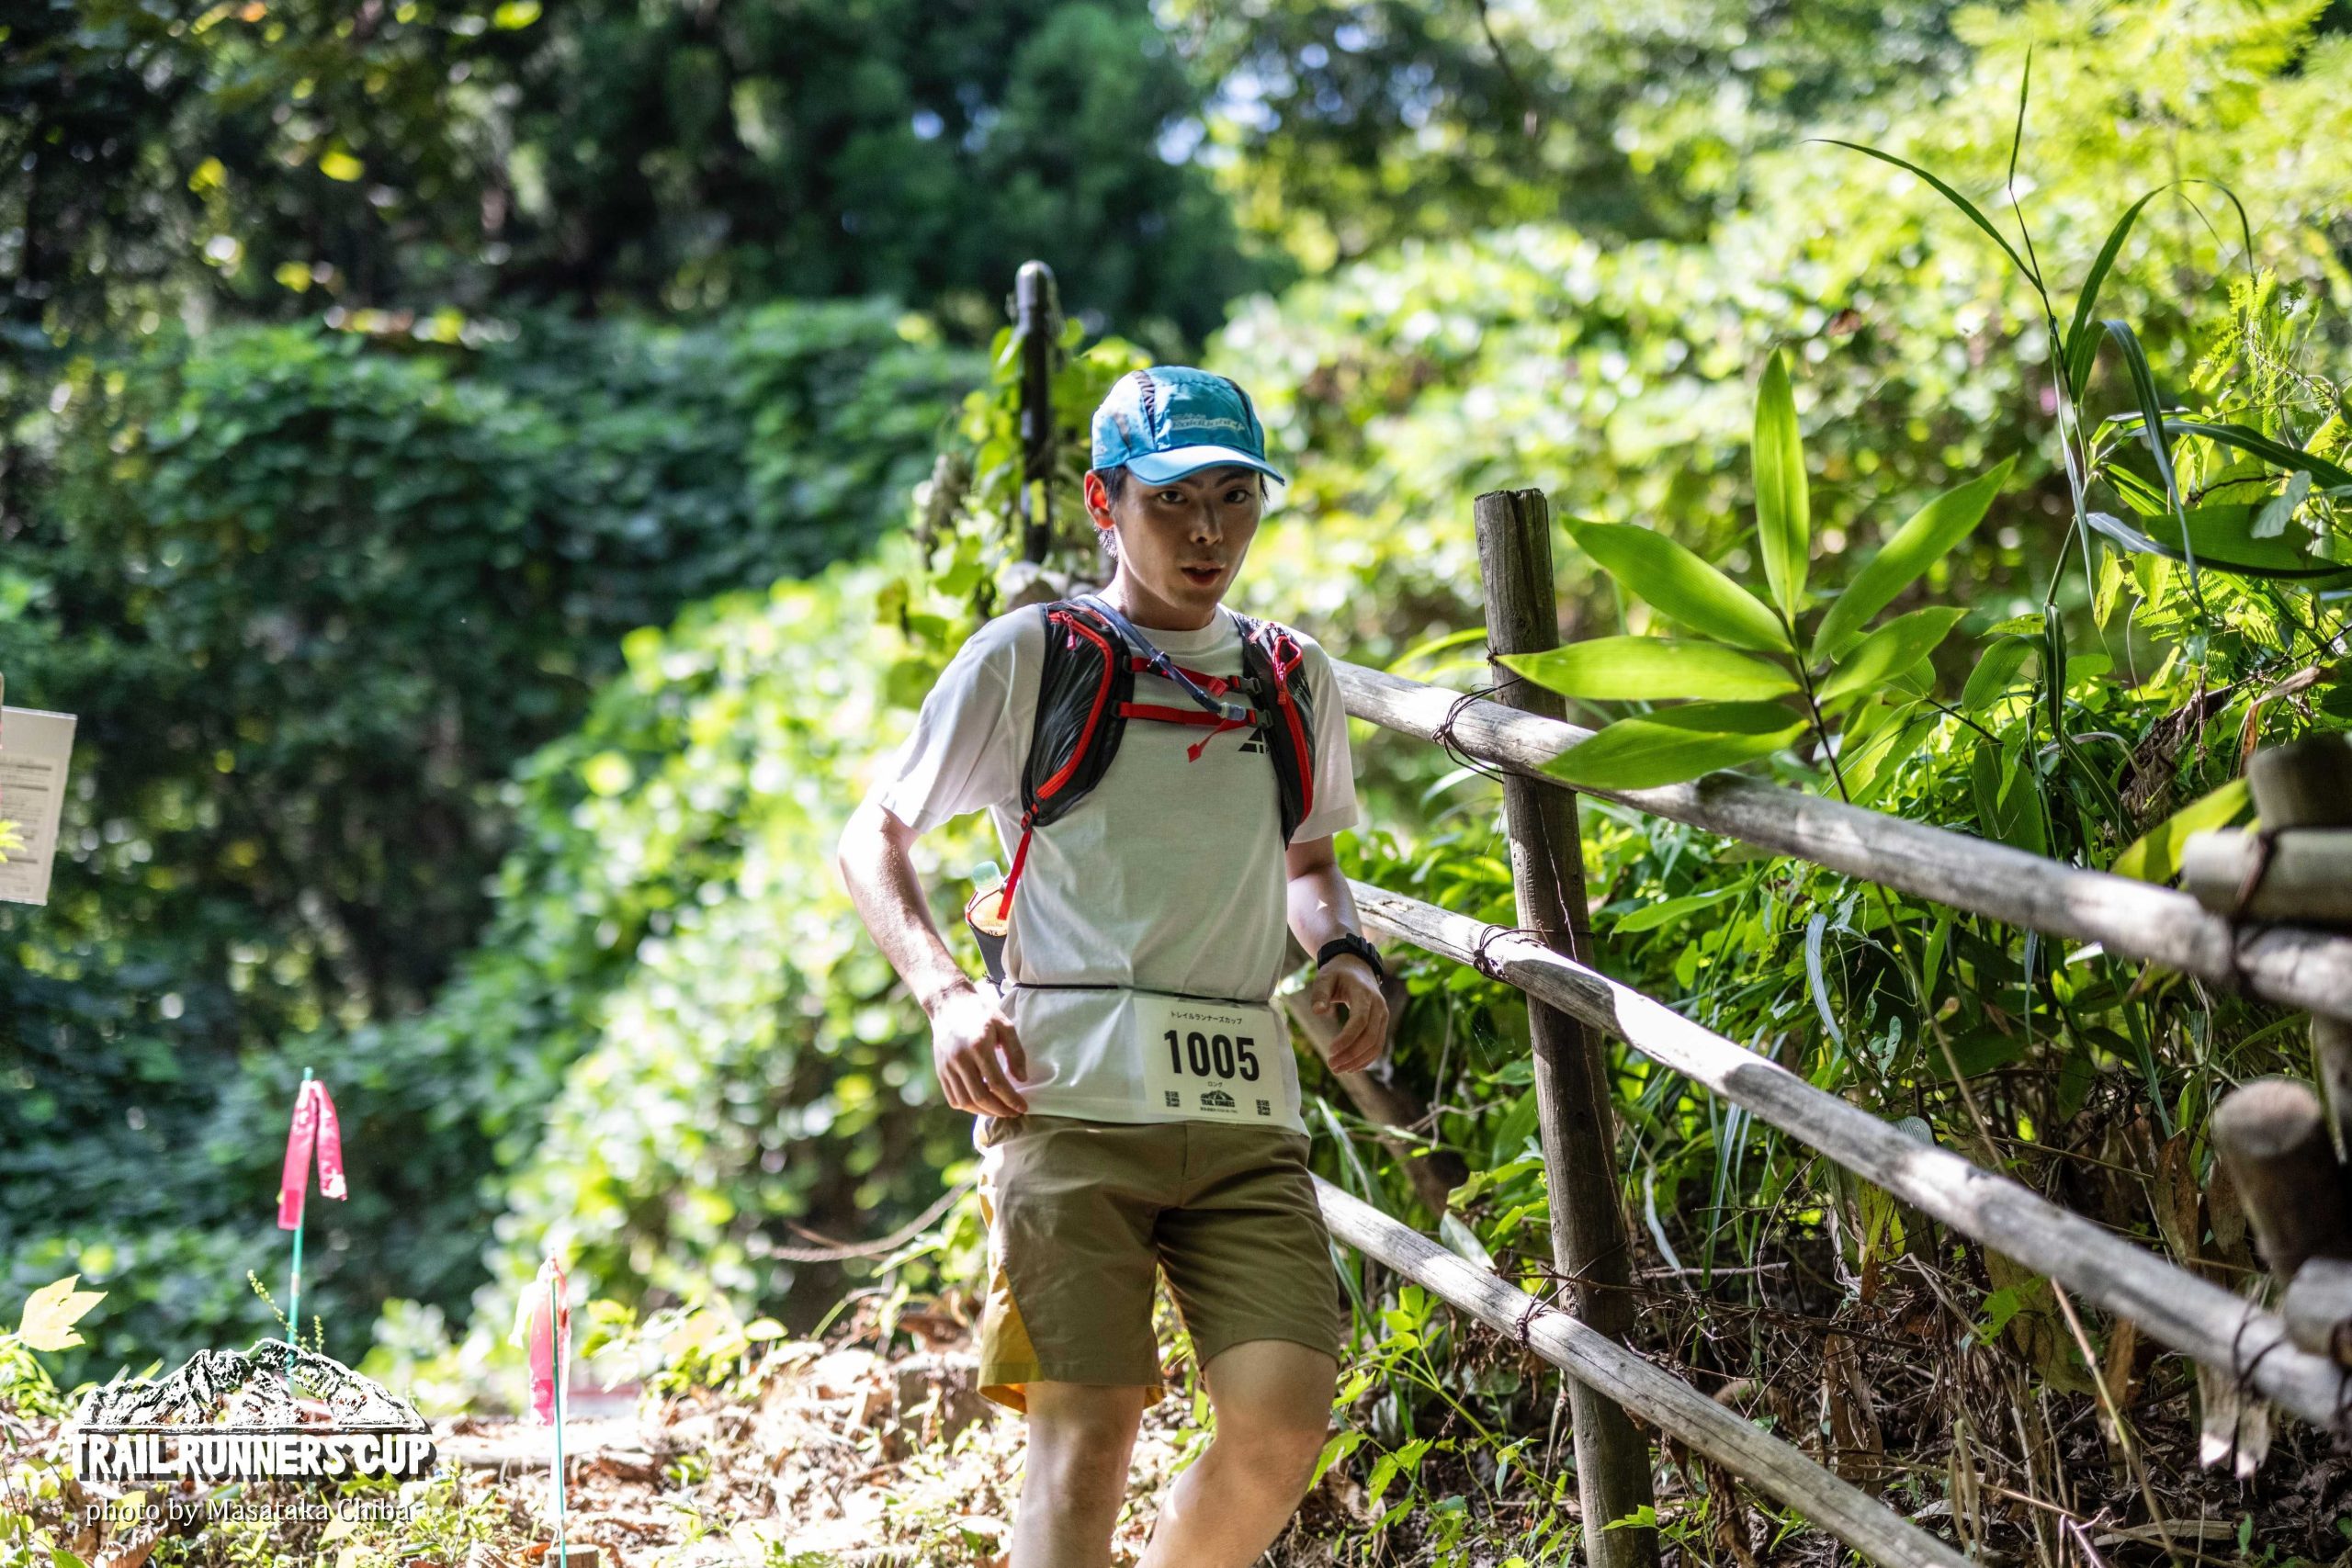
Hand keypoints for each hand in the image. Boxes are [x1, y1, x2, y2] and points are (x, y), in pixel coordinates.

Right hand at [927, 981, 1029, 1115]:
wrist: (948, 1004)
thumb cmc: (981, 1013)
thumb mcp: (1005, 1026)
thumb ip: (1016, 1053)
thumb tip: (1022, 1079)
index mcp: (978, 1046)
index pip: (996, 1083)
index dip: (1011, 1099)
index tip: (1023, 1107)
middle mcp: (960, 1059)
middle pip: (980, 1096)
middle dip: (1000, 1110)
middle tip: (1013, 1113)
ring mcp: (947, 1066)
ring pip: (965, 1101)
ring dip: (984, 1112)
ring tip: (999, 1110)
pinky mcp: (940, 1071)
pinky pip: (953, 1098)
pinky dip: (968, 1106)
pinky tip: (982, 1104)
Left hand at [1309, 956, 1388, 1073]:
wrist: (1357, 966)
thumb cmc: (1337, 973)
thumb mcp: (1324, 977)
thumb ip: (1320, 994)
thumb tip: (1318, 1012)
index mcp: (1364, 994)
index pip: (1360, 1021)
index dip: (1347, 1038)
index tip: (1330, 1051)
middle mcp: (1378, 1005)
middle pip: (1370, 1036)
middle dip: (1351, 1054)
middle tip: (1331, 1065)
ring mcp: (1383, 1015)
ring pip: (1376, 1044)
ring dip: (1358, 1060)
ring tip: (1338, 1069)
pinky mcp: (1382, 1023)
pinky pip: (1378, 1045)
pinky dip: (1366, 1058)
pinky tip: (1351, 1067)